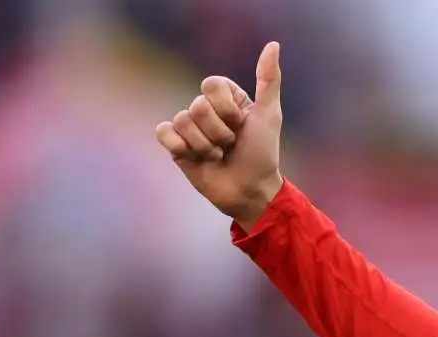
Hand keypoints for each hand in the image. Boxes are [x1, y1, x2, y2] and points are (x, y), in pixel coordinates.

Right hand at [155, 41, 285, 229]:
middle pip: (197, 105)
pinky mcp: (176, 145)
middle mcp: (206, 109)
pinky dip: (182, 147)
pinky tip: (197, 158)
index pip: (211, 84)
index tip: (242, 124)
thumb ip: (269, 80)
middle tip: (231, 145)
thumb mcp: (270, 115)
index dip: (226, 108)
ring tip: (218, 155)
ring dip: (206, 145)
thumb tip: (273, 45)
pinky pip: (164, 132)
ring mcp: (190, 127)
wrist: (250, 191)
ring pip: (183, 121)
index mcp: (226, 98)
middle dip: (219, 132)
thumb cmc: (263, 154)